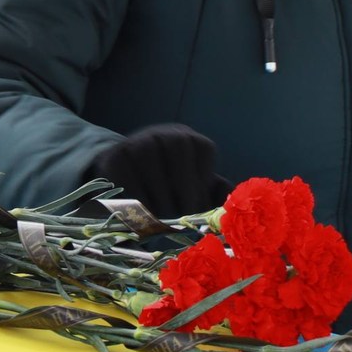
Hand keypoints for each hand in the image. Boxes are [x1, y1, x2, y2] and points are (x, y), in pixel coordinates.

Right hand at [90, 125, 225, 218]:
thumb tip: (235, 206)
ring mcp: (137, 141)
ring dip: (158, 194)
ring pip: (150, 160)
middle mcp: (164, 133)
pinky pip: (126, 172)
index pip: (203, 147)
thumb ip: (214, 195)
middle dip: (183, 186)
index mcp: (188, 140)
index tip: (199, 201)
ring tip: (162, 217)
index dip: (203, 177)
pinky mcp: (115, 155)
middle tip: (183, 214)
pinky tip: (140, 212)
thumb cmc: (166, 189)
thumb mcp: (191, 189)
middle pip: (178, 147)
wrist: (125, 180)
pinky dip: (135, 196)